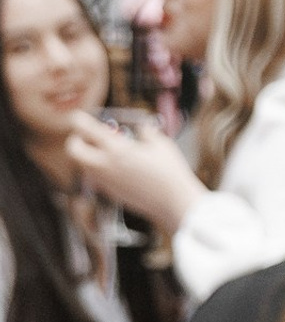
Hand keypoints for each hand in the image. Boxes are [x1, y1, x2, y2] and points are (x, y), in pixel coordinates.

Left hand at [64, 111, 203, 235]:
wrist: (175, 203)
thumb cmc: (171, 174)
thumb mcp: (162, 144)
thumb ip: (147, 132)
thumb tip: (142, 128)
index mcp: (117, 149)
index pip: (84, 128)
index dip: (80, 119)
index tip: (82, 117)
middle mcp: (106, 165)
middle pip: (73, 149)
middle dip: (76, 140)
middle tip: (88, 137)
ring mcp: (107, 181)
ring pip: (82, 165)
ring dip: (87, 156)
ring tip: (105, 153)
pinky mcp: (112, 193)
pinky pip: (96, 178)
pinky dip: (99, 170)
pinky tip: (117, 168)